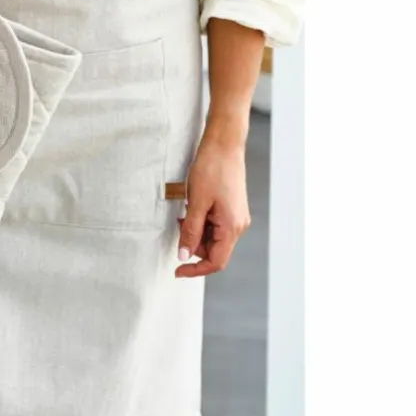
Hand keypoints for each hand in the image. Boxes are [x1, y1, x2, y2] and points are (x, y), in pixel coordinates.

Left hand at [175, 140, 251, 277]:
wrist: (224, 144)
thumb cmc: (212, 169)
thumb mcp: (196, 203)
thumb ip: (190, 232)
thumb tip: (184, 256)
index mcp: (232, 227)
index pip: (216, 262)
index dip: (195, 270)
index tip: (177, 271)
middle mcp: (238, 225)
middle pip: (213, 250)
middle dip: (193, 245)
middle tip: (179, 225)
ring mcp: (236, 216)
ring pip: (212, 238)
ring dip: (195, 232)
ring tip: (185, 213)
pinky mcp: (231, 208)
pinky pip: (215, 225)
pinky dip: (200, 222)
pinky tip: (192, 208)